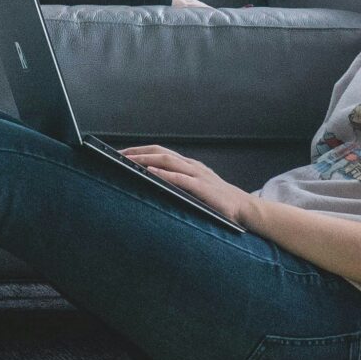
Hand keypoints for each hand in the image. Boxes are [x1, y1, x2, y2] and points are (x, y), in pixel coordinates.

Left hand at [117, 145, 256, 223]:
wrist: (244, 209)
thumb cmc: (217, 202)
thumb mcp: (195, 189)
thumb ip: (178, 184)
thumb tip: (153, 185)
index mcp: (188, 165)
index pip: (159, 152)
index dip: (139, 151)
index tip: (120, 153)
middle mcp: (191, 165)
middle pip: (159, 152)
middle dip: (137, 151)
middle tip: (116, 154)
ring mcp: (197, 175)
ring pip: (167, 160)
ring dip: (145, 159)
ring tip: (127, 160)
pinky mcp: (203, 187)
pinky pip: (180, 178)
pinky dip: (164, 174)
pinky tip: (150, 174)